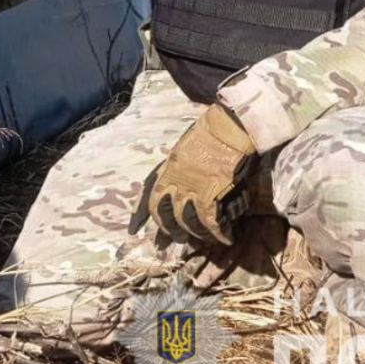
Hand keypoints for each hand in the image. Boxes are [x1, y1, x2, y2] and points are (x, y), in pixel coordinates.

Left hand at [129, 103, 256, 243]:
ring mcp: (193, 185)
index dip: (139, 213)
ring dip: (195, 234)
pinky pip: (210, 221)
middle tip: (176, 239)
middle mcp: (176, 177)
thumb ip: (180, 166)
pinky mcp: (213, 191)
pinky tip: (225, 238)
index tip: (133, 230)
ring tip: (203, 240)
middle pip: (163, 212)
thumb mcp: (186, 147)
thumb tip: (179, 186)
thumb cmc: (214, 131)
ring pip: (186, 220)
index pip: (147, 192)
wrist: (232, 123)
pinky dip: (218, 233)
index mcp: (169, 165)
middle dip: (168, 229)